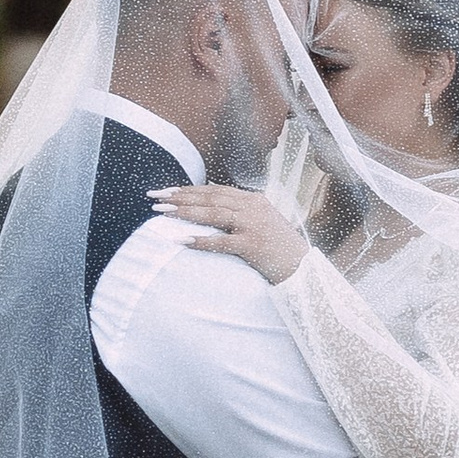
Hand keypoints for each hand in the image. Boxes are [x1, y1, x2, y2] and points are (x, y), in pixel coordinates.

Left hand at [152, 185, 308, 284]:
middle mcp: (253, 207)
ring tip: (162, 213)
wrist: (302, 268)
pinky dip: (201, 240)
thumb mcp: (260, 222)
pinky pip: (222, 242)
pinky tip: (182, 240)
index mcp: (253, 199)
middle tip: (155, 198)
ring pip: (214, 214)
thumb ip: (238, 213)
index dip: (188, 189)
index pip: (214, 189)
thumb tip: (208, 209)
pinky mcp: (253, 245)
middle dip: (180, 197)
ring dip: (186, 212)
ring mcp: (254, 225)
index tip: (166, 191)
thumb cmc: (277, 248)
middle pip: (210, 198)